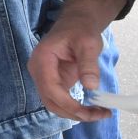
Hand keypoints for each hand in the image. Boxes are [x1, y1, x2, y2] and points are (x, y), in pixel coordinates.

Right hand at [28, 0, 115, 122]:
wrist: (76, 23)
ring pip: (54, 104)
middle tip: (98, 115)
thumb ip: (88, 64)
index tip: (87, 111)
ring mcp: (44, 78)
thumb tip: (91, 86)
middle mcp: (38, 72)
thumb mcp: (88, 43)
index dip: (67, 104)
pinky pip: (61, 100)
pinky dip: (75, 108)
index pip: (50, 88)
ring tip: (98, 114)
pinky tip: (92, 109)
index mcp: (42, 60)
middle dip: (73, 113)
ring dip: (75, 113)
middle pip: (50, 101)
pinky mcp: (53, 82)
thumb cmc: (80, 30)